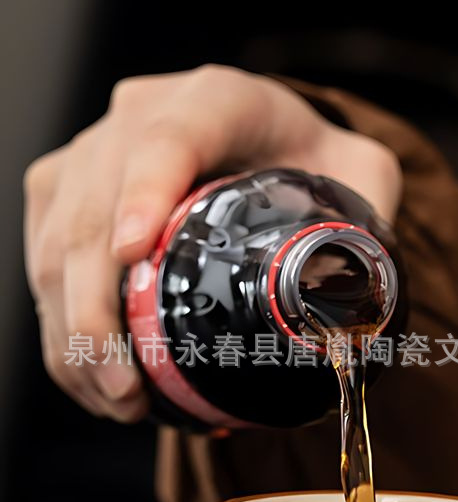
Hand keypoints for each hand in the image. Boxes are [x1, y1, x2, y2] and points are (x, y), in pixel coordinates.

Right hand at [23, 66, 402, 421]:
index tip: (133, 251)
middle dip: (97, 309)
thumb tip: (364, 301)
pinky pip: (41, 258)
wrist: (270, 137)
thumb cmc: (315, 158)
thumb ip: (372, 221)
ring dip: (72, 333)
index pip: (170, 139)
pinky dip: (59, 329)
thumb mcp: (363, 173)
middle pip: (92, 208)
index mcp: (219, 100)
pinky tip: (91, 382)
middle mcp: (142, 114)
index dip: (145, 190)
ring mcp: (93, 151)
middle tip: (130, 387)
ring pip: (54, 243)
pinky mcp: (64, 189)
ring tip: (117, 401)